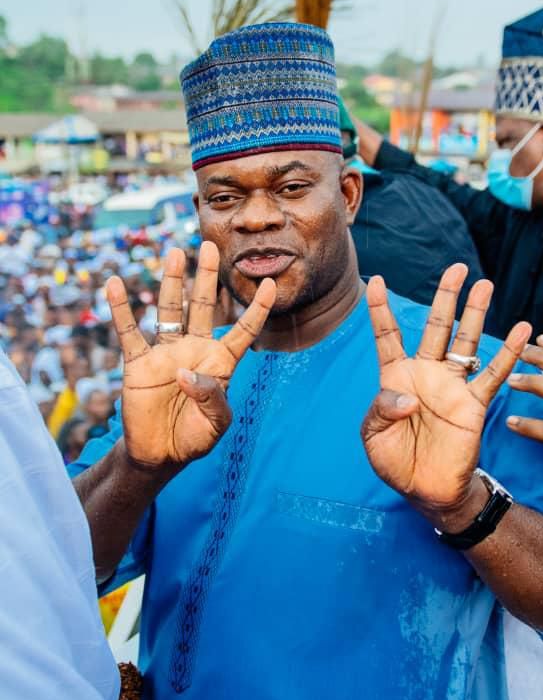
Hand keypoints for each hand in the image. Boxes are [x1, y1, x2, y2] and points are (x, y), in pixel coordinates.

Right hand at [109, 241, 275, 470]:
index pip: (244, 330)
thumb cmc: (196, 438)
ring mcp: (167, 353)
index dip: (257, 309)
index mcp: (221, 362)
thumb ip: (211, 397)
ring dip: (172, 282)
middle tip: (209, 246)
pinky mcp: (139, 363)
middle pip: (204, 306)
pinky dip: (121, 309)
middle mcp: (196, 349)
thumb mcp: (216, 423)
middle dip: (207, 277)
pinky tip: (115, 284)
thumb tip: (187, 371)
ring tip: (174, 252)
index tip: (270, 284)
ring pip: (170, 310)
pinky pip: (129, 332)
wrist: (162, 454)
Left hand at [360, 264, 529, 528]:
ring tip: (486, 284)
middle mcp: (427, 374)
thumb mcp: (373, 436)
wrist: (427, 490)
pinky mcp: (475, 404)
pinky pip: (494, 374)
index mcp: (396, 377)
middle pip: (437, 327)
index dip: (381, 310)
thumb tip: (410, 396)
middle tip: (457, 267)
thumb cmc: (396, 462)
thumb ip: (382, 409)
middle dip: (446, 297)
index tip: (375, 281)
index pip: (388, 336)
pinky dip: (508, 353)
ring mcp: (452, 386)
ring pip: (466, 342)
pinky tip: (522, 330)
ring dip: (476, 314)